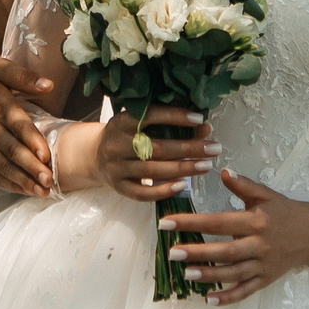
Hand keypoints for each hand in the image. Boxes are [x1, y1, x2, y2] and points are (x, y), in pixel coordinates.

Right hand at [0, 59, 58, 195]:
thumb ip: (22, 76)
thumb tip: (49, 85)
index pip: (18, 125)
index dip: (32, 140)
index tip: (46, 155)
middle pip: (13, 150)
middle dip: (32, 167)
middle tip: (49, 180)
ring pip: (4, 166)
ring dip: (24, 180)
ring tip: (43, 192)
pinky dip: (9, 183)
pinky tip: (26, 191)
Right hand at [57, 105, 218, 202]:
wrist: (94, 156)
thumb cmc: (127, 135)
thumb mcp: (142, 124)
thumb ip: (171, 124)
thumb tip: (205, 128)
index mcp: (122, 121)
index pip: (150, 116)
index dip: (175, 116)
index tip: (199, 118)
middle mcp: (116, 144)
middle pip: (156, 147)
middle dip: (189, 148)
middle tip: (214, 148)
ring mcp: (116, 167)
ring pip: (152, 170)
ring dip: (183, 169)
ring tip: (206, 166)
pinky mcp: (118, 187)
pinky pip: (142, 193)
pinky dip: (163, 191)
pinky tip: (183, 186)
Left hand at [160, 171, 308, 305]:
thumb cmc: (284, 212)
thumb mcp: (266, 194)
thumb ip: (243, 185)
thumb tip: (223, 171)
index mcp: (256, 221)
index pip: (219, 222)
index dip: (192, 223)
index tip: (168, 223)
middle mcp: (259, 245)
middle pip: (225, 251)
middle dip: (198, 252)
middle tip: (172, 252)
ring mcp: (263, 264)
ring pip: (234, 273)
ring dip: (210, 275)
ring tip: (186, 273)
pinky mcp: (266, 279)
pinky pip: (246, 291)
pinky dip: (228, 297)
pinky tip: (208, 300)